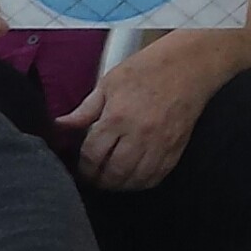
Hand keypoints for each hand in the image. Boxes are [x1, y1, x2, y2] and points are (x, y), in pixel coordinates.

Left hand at [55, 41, 211, 188]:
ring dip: (119, 185)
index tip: (80, 167)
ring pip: (134, 180)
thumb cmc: (149, 69)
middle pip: (113, 172)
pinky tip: (132, 178)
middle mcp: (139, 135)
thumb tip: (61, 125)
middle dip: (98, 180)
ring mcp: (159, 145)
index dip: (83, 166)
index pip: (93, 154)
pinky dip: (141, 183)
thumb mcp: (109, 83)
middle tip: (93, 178)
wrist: (189, 65)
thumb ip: (85, 110)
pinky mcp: (175, 149)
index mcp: (118, 117)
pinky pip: (156, 177)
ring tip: (110, 179)